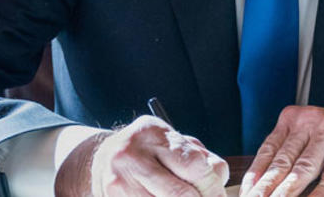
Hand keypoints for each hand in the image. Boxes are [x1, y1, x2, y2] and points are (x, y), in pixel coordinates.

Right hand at [55, 115, 228, 196]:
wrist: (104, 160)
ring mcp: (118, 181)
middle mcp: (131, 154)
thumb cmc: (149, 153)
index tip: (218, 194)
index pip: (192, 164)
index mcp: (152, 132)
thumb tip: (219, 178)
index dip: (211, 185)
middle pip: (180, 193)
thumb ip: (202, 158)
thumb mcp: (173, 143)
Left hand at [240, 106, 323, 196]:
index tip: (246, 193)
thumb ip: (291, 153)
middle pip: (281, 161)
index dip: (255, 175)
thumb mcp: (312, 139)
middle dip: (266, 187)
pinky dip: (319, 194)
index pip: (267, 149)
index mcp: (294, 118)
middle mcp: (309, 121)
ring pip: (302, 169)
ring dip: (287, 192)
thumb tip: (263, 182)